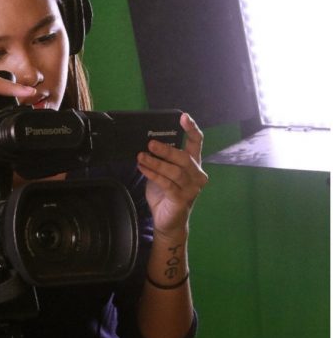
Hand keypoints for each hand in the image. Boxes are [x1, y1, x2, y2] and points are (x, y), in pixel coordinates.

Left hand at [137, 113, 208, 236]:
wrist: (167, 221)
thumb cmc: (165, 193)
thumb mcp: (162, 172)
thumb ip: (160, 159)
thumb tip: (145, 143)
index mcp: (193, 164)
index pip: (196, 143)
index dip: (191, 129)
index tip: (183, 117)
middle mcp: (196, 175)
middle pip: (184, 158)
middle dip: (166, 150)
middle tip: (150, 143)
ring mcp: (192, 188)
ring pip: (175, 171)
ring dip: (155, 162)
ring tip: (140, 156)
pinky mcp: (182, 199)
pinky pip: (167, 184)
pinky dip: (153, 175)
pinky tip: (142, 168)